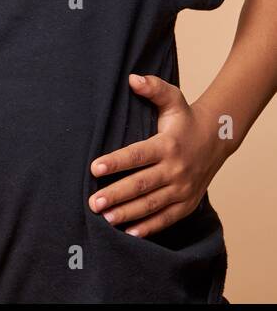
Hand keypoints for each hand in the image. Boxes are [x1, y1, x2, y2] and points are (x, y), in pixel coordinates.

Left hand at [88, 73, 230, 237]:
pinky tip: (130, 232)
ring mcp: (183, 188)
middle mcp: (176, 169)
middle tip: (93, 202)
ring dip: (129, 213)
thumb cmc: (185, 119)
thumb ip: (153, 88)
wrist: (216, 138)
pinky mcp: (188, 202)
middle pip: (142, 184)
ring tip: (106, 218)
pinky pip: (168, 218)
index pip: (137, 155)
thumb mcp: (173, 99)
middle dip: (117, 194)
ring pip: (153, 204)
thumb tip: (133, 78)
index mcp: (167, 145)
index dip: (115, 162)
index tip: (94, 168)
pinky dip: (150, 227)